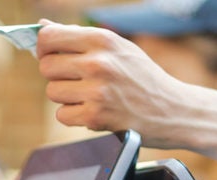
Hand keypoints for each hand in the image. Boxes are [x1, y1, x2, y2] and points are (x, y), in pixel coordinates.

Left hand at [36, 20, 191, 148]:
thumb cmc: (144, 78)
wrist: (174, 110)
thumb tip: (42, 25)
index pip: (48, 37)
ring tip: (90, 97)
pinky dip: (74, 116)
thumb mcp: (118, 48)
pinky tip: (94, 111)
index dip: (44, 48)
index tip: (52, 55)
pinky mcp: (96, 116)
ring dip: (66, 98)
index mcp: (102, 40)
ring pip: (52, 92)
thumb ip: (80, 36)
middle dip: (57, 75)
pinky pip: (62, 115)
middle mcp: (98, 62)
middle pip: (46, 66)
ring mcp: (97, 91)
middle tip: (77, 81)